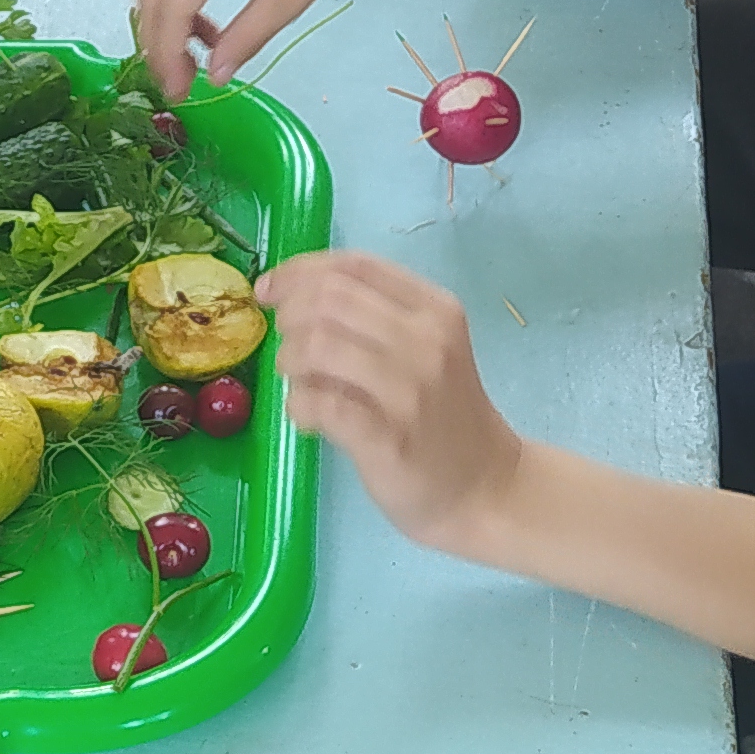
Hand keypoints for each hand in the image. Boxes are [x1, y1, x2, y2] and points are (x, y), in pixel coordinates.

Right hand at [133, 0, 393, 97]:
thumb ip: (248, 36)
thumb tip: (214, 75)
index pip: (172, 8)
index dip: (168, 56)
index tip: (180, 93)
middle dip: (158, 46)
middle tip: (179, 85)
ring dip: (166, 25)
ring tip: (193, 61)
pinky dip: (179, 3)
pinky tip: (206, 27)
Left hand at [250, 249, 526, 554]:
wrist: (486, 487)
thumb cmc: (444, 415)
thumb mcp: (426, 349)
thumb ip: (373, 318)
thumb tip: (290, 296)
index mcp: (435, 308)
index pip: (355, 266)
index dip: (299, 271)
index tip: (268, 291)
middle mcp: (426, 341)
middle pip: (330, 300)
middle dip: (289, 317)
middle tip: (286, 346)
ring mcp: (408, 390)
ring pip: (318, 345)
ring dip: (290, 361)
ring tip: (297, 382)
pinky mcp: (387, 437)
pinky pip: (318, 402)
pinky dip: (298, 404)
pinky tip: (306, 416)